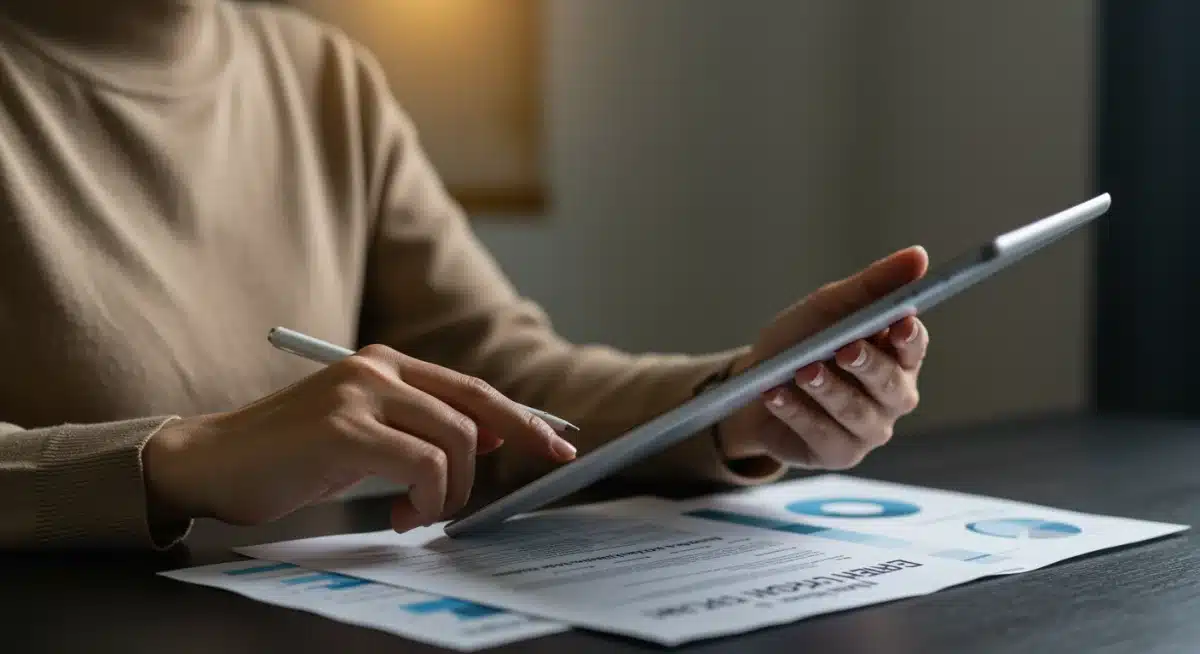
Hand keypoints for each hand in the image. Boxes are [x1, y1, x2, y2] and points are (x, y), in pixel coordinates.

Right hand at [142, 345, 576, 531]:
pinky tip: (401, 516)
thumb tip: (495, 437)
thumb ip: (423, 428)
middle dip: (511, 448)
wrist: (210, 461)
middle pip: (476, 408)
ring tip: (419, 514)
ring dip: (451, 491)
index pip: (472, 387)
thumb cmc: (290, 455)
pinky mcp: (343, 428)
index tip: (557, 442)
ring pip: (456, 439)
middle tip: (517, 480)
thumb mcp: (367, 435)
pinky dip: (426, 499)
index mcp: (386, 363)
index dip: (522, 417)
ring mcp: (360, 393)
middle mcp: (378, 367)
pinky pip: (423, 464)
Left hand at [717, 246, 929, 469]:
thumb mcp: (831, 307)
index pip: (914, 347)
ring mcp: (868, 430)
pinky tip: (774, 394)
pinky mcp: (838, 454)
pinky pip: (822, 435)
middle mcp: (891, 397)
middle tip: (844, 350)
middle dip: (868, 365)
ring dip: (828, 391)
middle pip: (890, 384)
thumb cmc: (801, 341)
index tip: (898, 322)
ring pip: (856, 413)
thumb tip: (919, 255)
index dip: (908, 337)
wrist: (754, 383)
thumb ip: (873, 286)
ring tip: (801, 371)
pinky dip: (796, 412)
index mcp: (897, 356)